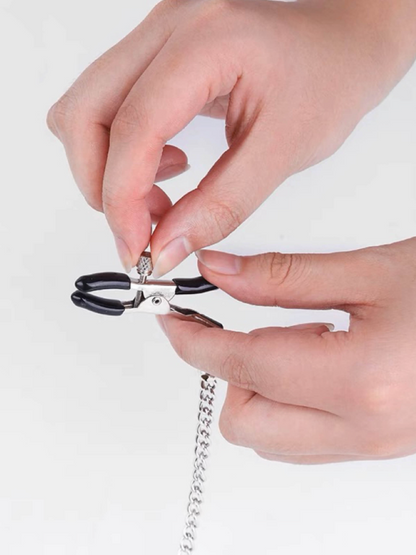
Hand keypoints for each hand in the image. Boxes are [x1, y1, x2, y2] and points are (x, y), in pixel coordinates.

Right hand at [47, 0, 415, 273]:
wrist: (343, 45)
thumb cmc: (331, 81)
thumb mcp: (284, 150)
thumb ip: (222, 205)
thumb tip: (166, 248)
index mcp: (207, 40)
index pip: (134, 125)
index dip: (123, 198)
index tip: (136, 248)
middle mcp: (169, 27)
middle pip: (84, 113)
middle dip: (101, 186)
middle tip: (140, 231)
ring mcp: (157, 37)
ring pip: (86, 112)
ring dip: (109, 171)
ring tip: (160, 201)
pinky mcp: (156, 56)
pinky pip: (109, 109)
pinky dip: (123, 154)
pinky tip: (167, 170)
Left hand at [158, 238, 415, 463]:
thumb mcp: (368, 270)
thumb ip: (282, 277)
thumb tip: (220, 273)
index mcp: (362, 379)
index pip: (241, 367)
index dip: (195, 342)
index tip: (174, 319)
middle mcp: (366, 429)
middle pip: (246, 423)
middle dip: (226, 376)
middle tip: (236, 327)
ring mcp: (375, 445)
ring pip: (273, 439)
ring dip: (257, 391)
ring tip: (288, 338)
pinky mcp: (380, 445)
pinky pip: (306, 440)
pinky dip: (288, 404)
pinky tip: (312, 359)